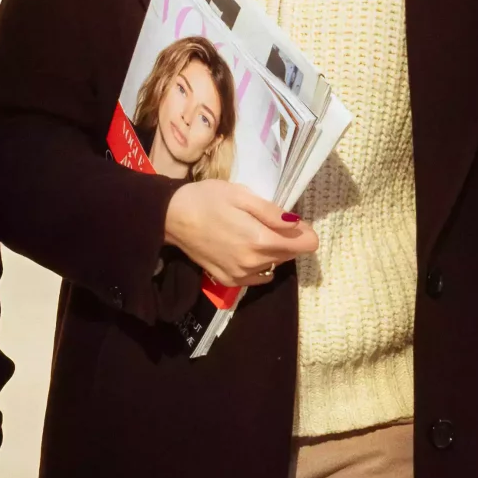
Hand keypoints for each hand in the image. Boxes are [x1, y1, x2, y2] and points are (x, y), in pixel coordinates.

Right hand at [163, 181, 318, 288]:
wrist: (172, 217)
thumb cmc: (207, 199)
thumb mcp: (243, 195)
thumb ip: (273, 213)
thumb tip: (299, 225)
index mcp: (260, 240)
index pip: (305, 245)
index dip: (304, 231)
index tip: (292, 221)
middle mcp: (254, 263)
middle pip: (290, 255)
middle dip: (287, 240)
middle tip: (267, 221)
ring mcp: (241, 275)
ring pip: (274, 265)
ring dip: (273, 252)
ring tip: (253, 233)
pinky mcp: (229, 281)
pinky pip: (258, 277)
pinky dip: (260, 266)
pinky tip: (246, 251)